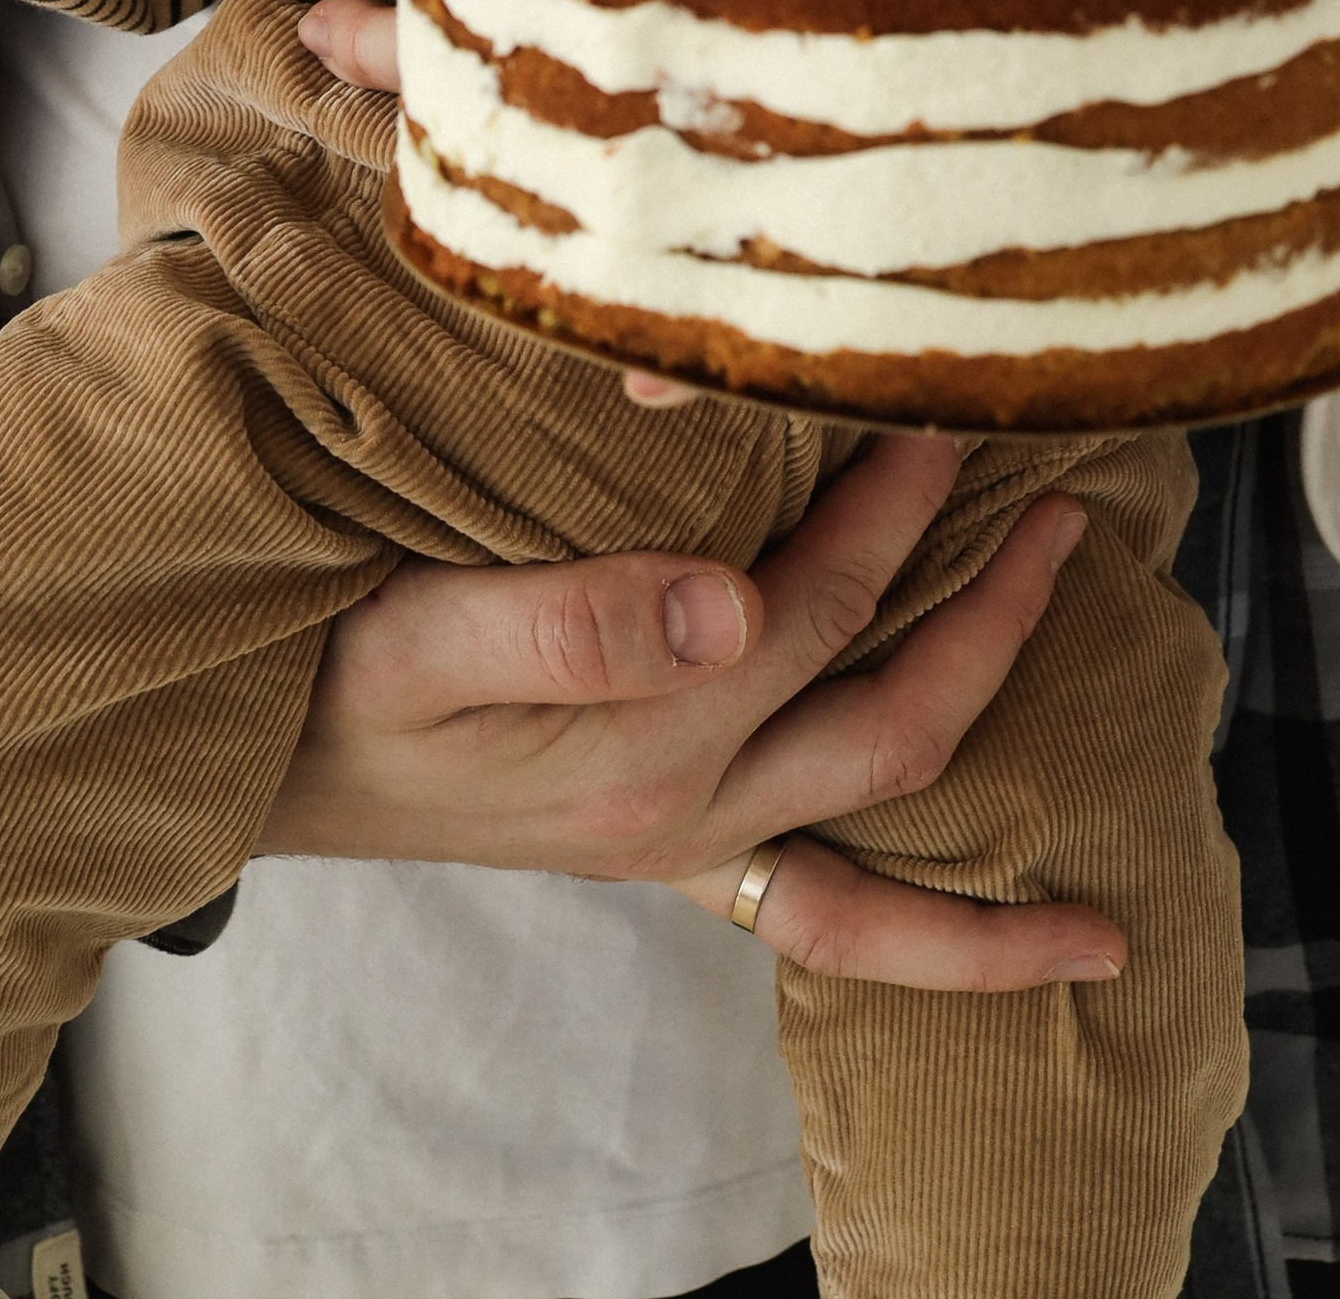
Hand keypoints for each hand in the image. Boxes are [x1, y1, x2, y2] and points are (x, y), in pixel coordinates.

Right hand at [263, 432, 1125, 986]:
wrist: (257, 760)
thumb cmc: (329, 669)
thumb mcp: (419, 633)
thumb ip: (574, 620)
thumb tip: (734, 602)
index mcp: (642, 744)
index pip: (813, 602)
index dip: (895, 502)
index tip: (945, 401)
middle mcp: (687, 808)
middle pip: (892, 709)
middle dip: (994, 612)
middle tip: (1070, 508)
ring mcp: (687, 839)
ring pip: (887, 825)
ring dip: (995, 739)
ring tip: (1082, 661)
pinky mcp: (670, 847)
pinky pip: (834, 917)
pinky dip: (945, 938)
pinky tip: (1041, 934)